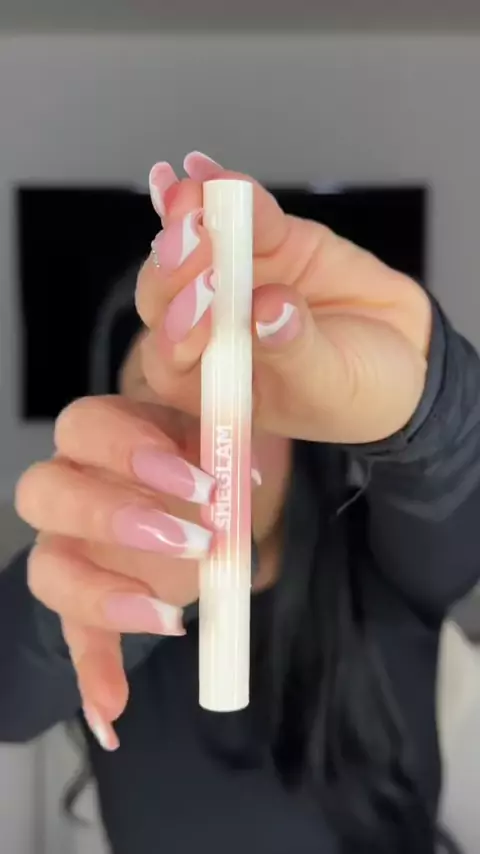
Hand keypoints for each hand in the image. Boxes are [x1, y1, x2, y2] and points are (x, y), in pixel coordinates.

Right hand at [15, 396, 287, 748]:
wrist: (205, 502)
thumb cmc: (210, 465)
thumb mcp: (222, 447)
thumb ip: (226, 451)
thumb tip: (247, 477)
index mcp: (104, 436)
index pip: (85, 427)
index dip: (132, 451)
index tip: (203, 483)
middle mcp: (71, 486)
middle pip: (43, 492)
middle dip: (114, 517)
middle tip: (194, 542)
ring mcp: (69, 546)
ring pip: (47, 568)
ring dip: (103, 596)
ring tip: (171, 620)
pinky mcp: (85, 602)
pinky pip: (74, 640)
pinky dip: (92, 677)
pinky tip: (113, 716)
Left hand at [138, 152, 431, 443]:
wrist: (403, 354)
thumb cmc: (355, 392)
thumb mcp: (328, 386)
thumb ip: (294, 351)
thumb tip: (269, 309)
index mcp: (210, 382)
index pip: (173, 358)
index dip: (180, 329)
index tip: (204, 303)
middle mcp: (208, 329)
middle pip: (169, 297)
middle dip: (174, 267)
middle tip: (189, 238)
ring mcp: (232, 280)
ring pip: (195, 247)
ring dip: (188, 217)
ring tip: (193, 194)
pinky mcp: (264, 241)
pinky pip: (240, 213)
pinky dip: (222, 188)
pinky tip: (202, 168)